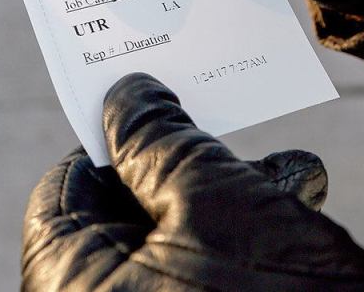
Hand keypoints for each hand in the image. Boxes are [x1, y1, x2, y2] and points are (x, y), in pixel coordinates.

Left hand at [22, 73, 363, 290]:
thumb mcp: (212, 196)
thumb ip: (157, 136)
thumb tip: (124, 92)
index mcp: (79, 286)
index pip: (62, 194)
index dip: (103, 139)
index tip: (146, 104)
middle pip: (127, 213)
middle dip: (187, 166)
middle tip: (227, 133)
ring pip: (178, 239)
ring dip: (234, 195)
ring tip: (288, 172)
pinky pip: (209, 272)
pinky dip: (250, 236)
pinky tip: (300, 201)